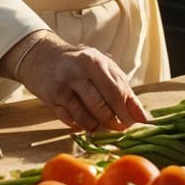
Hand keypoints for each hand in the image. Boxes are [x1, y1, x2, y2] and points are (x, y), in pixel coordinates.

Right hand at [1, 31, 148, 131]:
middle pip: (103, 107)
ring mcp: (63, 86)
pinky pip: (71, 121)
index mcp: (95, 61)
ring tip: (101, 124)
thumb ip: (123, 89)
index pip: (117, 93)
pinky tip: (83, 119)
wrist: (41, 57)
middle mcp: (78, 72)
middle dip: (114, 123)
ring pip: (87, 118)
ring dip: (98, 127)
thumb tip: (142, 117)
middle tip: (119, 128)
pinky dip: (81, 125)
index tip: (135, 124)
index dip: (127, 112)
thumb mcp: (102, 67)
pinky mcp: (51, 99)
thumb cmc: (79, 64)